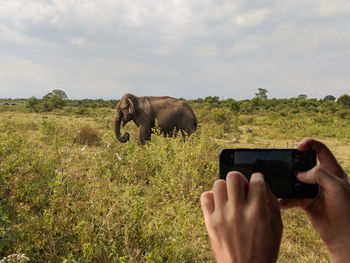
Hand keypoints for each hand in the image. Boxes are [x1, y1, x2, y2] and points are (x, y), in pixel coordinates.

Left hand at [201, 172, 281, 262]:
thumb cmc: (264, 251)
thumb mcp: (276, 228)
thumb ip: (271, 203)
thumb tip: (262, 184)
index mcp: (257, 213)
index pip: (256, 181)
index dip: (258, 178)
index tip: (257, 182)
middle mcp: (237, 212)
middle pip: (234, 176)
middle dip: (241, 179)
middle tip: (243, 188)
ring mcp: (221, 216)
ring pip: (218, 184)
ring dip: (226, 187)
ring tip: (231, 197)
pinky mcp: (210, 222)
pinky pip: (205, 197)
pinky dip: (212, 196)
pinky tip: (220, 203)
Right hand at [280, 138, 349, 261]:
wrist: (343, 234)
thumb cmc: (346, 210)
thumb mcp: (337, 187)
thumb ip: (319, 174)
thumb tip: (299, 174)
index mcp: (332, 170)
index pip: (320, 150)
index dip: (309, 144)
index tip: (298, 146)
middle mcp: (321, 178)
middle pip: (303, 163)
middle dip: (291, 161)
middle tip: (279, 160)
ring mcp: (312, 189)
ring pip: (294, 180)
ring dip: (284, 180)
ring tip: (273, 179)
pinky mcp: (305, 201)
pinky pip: (291, 197)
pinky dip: (284, 199)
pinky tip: (278, 201)